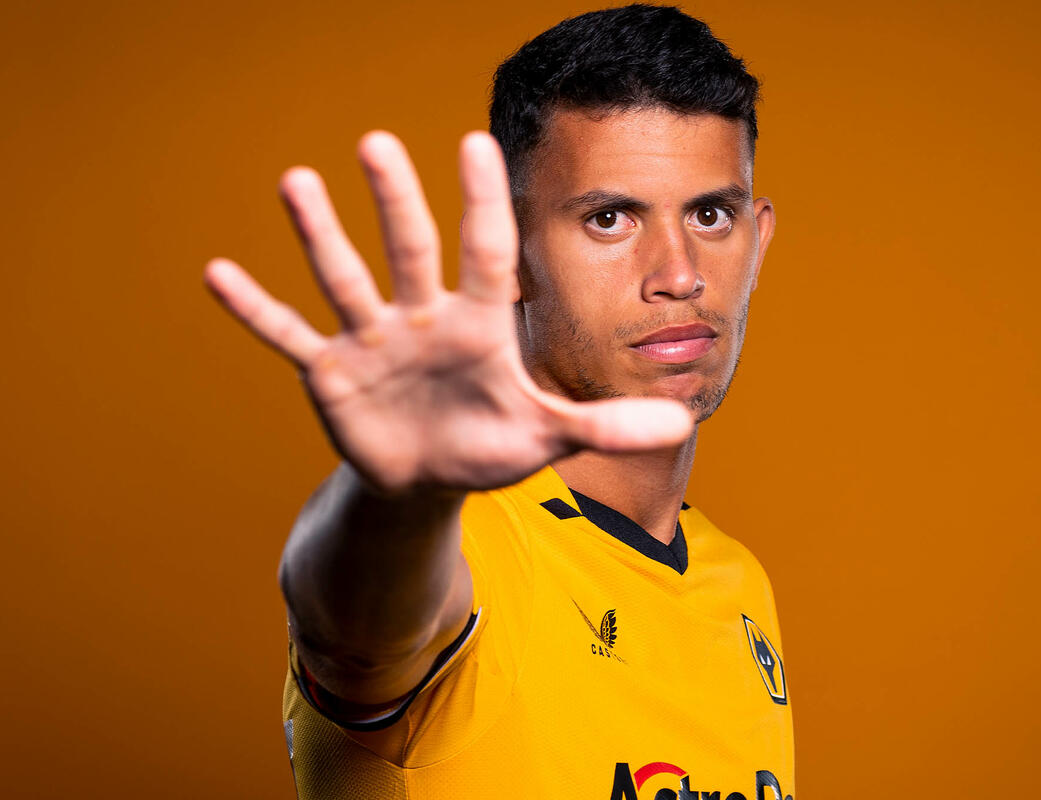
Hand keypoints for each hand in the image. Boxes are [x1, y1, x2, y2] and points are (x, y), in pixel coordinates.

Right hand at [203, 131, 691, 494]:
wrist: (429, 479)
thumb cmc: (489, 444)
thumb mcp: (547, 436)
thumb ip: (604, 425)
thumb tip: (681, 425)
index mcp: (477, 324)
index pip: (484, 252)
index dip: (482, 202)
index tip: (476, 141)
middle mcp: (422, 318)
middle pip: (410, 249)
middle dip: (395, 199)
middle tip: (377, 142)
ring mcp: (374, 341)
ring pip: (345, 279)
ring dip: (320, 234)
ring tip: (296, 179)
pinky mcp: (332, 374)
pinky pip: (290, 337)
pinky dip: (257, 311)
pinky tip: (218, 272)